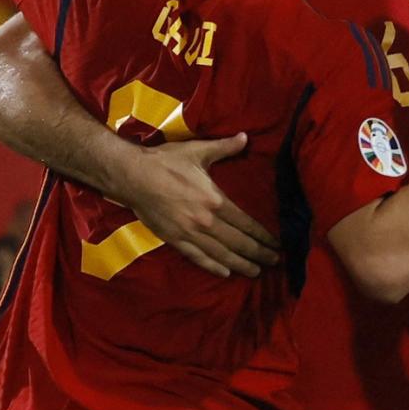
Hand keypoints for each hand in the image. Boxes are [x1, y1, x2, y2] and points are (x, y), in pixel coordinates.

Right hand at [111, 133, 279, 277]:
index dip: (263, 235)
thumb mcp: (198, 151)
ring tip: (256, 271)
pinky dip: (213, 267)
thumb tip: (244, 137)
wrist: (131, 176)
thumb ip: (224, 148)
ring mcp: (188, 233)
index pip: (246, 224)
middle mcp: (205, 221)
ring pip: (220, 254)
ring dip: (240, 264)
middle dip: (259, 253)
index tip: (276, 243)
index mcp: (215, 201)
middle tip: (275, 261)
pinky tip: (225, 273)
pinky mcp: (173, 239)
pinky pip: (197, 257)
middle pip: (238, 243)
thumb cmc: (166, 162)